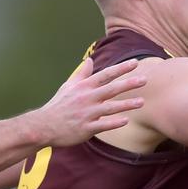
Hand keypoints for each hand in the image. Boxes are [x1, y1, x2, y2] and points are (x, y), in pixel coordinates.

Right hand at [30, 58, 146, 146]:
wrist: (43, 126)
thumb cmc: (58, 105)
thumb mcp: (68, 86)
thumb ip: (82, 74)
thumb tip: (90, 60)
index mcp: (83, 87)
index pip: (105, 74)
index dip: (121, 68)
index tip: (135, 63)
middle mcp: (86, 98)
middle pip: (111, 89)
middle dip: (128, 83)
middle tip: (145, 79)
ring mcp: (86, 114)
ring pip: (110, 107)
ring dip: (126, 104)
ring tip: (142, 102)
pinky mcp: (85, 128)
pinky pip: (102, 125)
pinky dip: (114, 123)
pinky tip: (126, 120)